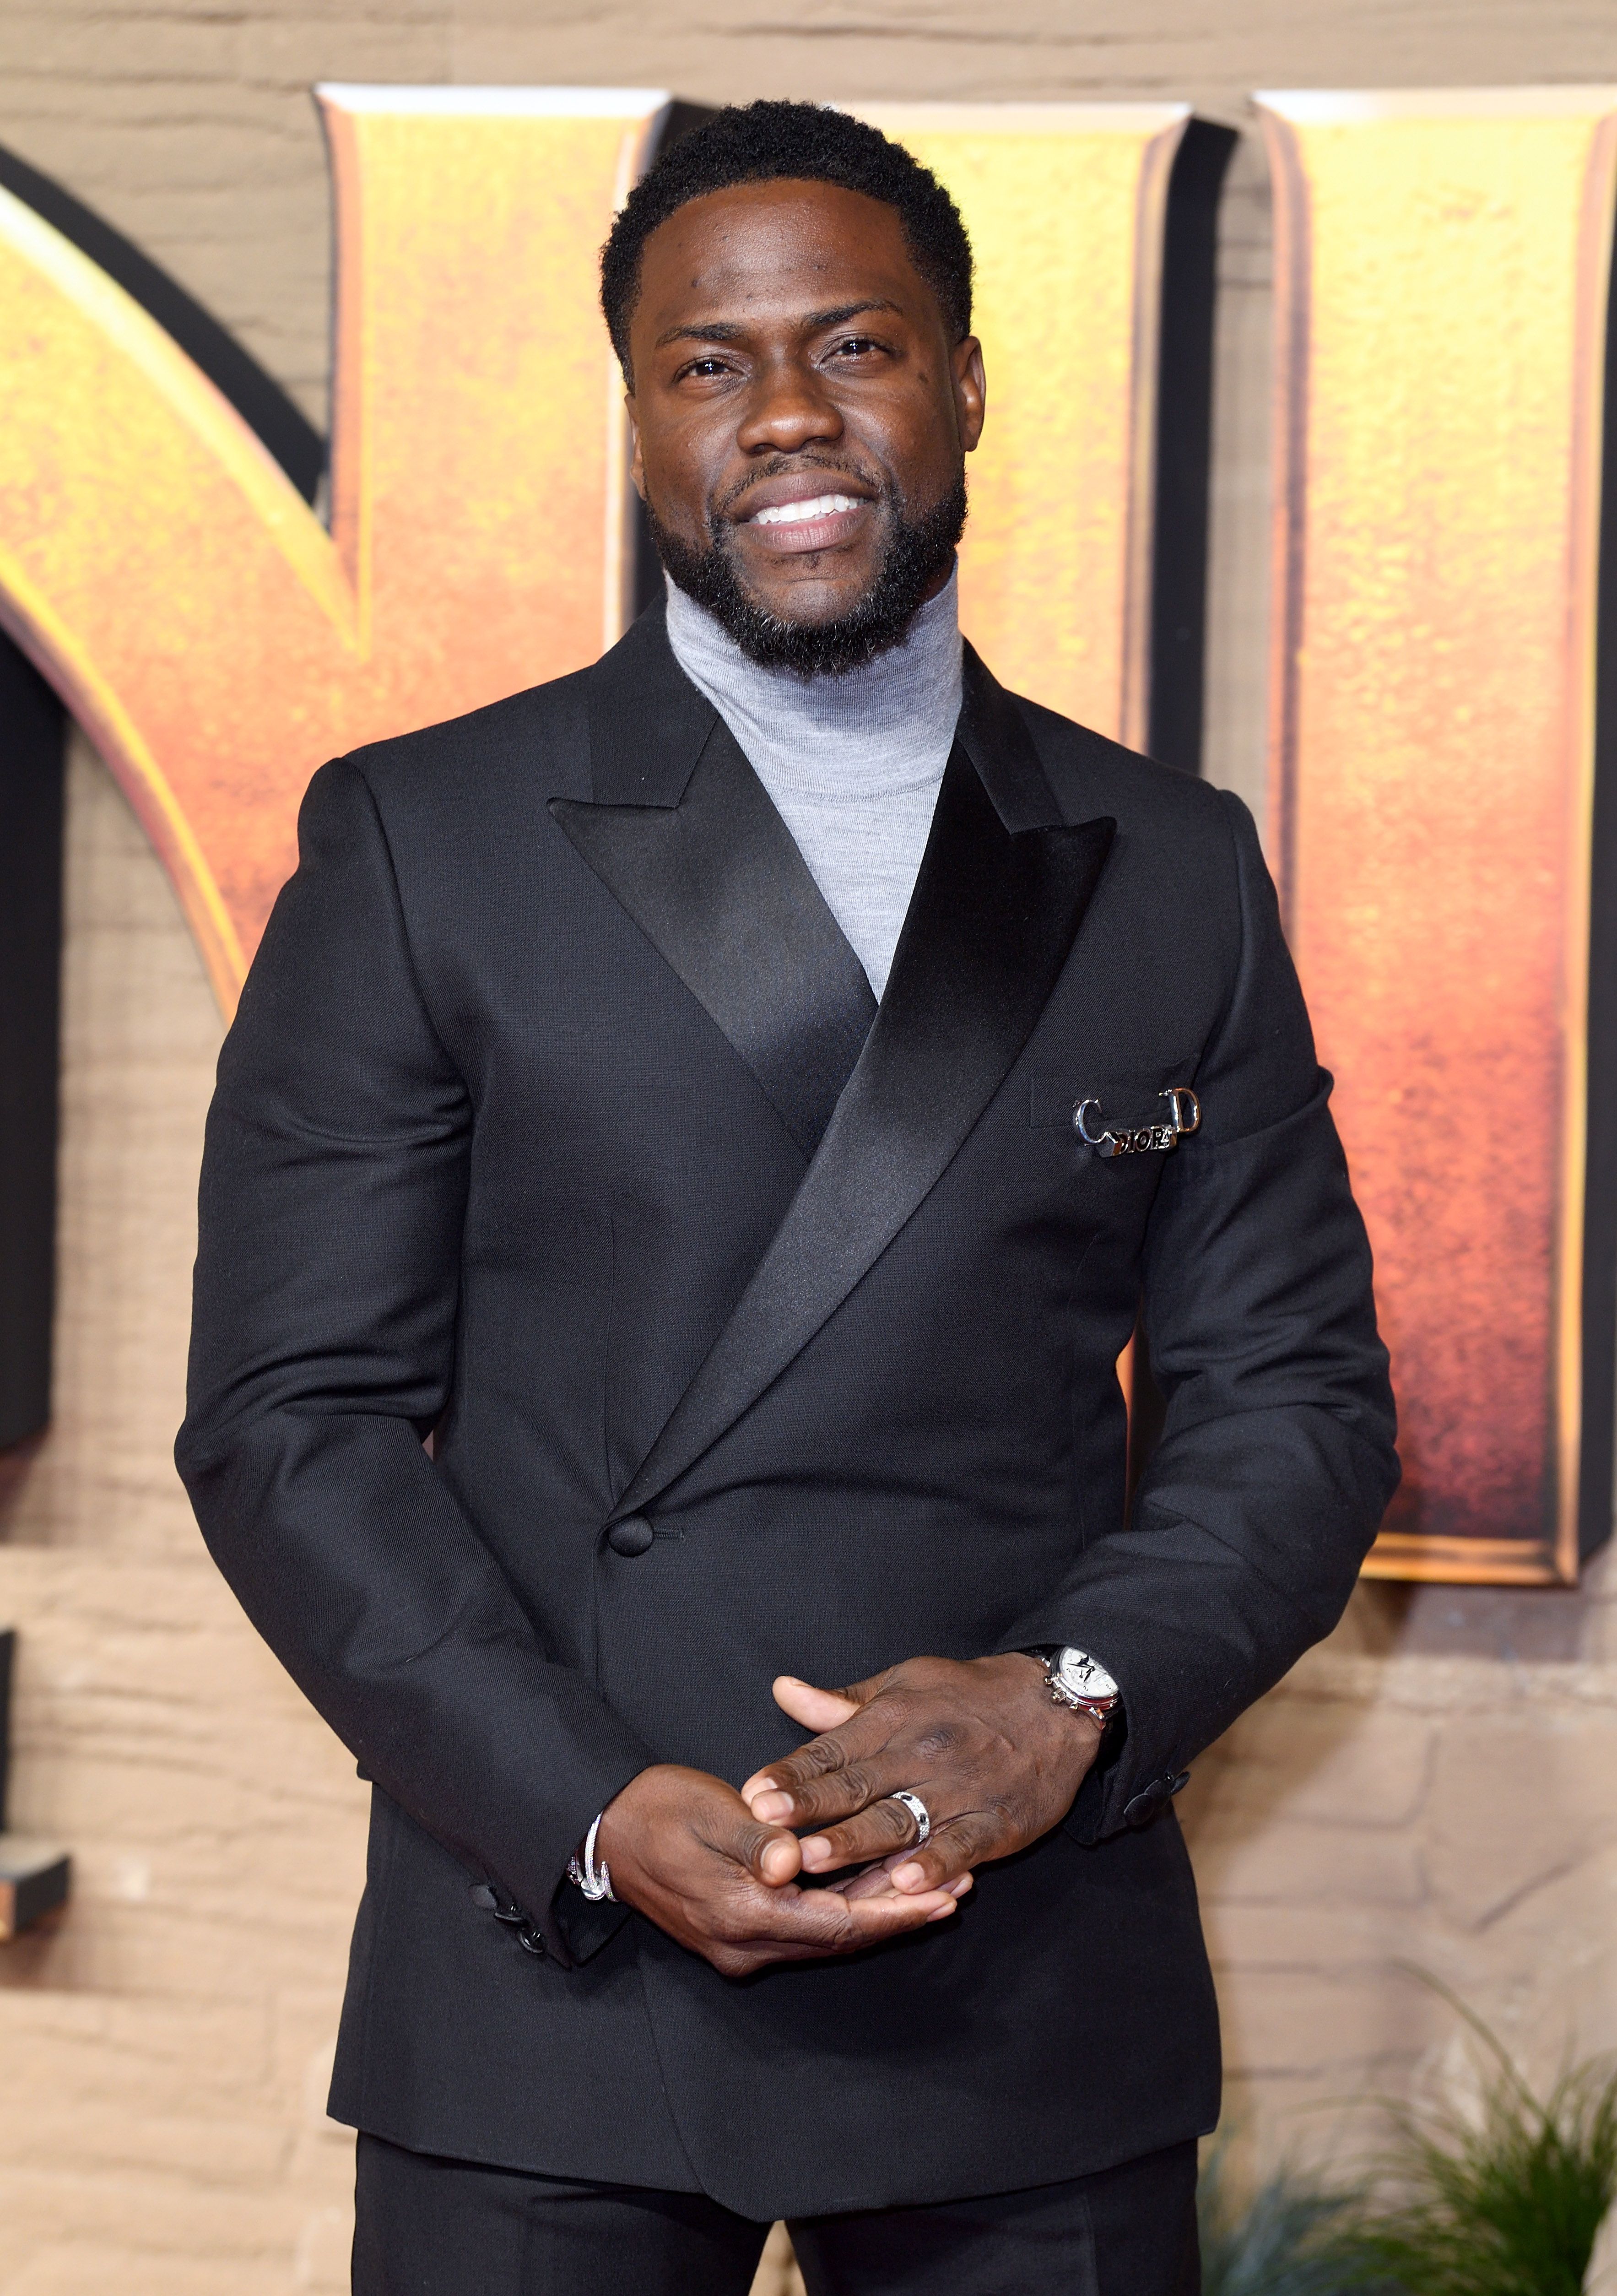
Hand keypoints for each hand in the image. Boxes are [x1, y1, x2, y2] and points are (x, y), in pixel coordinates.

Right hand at [596, 1762, 967, 1978]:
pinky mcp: (740, 1932)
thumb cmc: (657, 1810)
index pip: (834, 1924)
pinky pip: (807, 1927)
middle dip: (900, 1913)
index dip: (892, 1911)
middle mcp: (744, 1944)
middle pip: (839, 1937)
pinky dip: (848, 1908)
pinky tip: (881, 1886)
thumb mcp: (707, 1812)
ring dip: (879, 1911)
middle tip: (957, 1886)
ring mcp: (741, 1944)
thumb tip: (792, 1862)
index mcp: (738, 1914)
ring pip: (827, 1934)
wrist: (607, 1833)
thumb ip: (755, 1838)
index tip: (941, 1895)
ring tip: (936, 1885)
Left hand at [739, 1655, 1101, 1896]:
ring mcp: (960, 1789)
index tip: (751, 1793)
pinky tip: (908, 1881)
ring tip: (815, 1858)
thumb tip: (783, 1690)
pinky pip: (963, 1844)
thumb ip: (842, 1704)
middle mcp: (922, 1752)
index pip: (833, 1749)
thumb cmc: (967, 1696)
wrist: (1056, 1703)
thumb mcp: (903, 1685)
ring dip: (857, 1841)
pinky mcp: (997, 1820)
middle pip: (858, 1786)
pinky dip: (937, 1863)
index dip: (792, 1773)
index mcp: (894, 1718)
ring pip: (901, 1819)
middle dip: (811, 1809)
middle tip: (767, 1829)